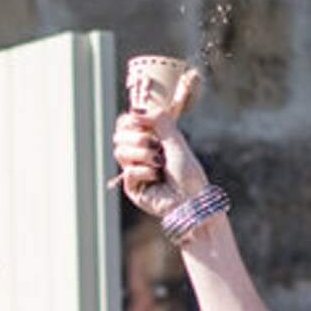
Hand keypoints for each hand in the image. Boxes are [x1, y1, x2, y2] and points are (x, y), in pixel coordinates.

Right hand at [112, 72, 207, 218]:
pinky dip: (145, 171)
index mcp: (149, 140)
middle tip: (155, 146)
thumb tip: (135, 111)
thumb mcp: (176, 140)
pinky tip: (156, 178)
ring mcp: (133, 171)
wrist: (192, 199)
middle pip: (119, 136)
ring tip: (158, 163)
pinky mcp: (132, 188)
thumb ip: (159, 121)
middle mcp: (139, 154)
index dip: (131, 120)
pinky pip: (129, 172)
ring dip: (142, 154)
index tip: (144, 123)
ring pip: (120, 152)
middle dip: (138, 138)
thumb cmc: (188, 172)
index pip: (126, 124)